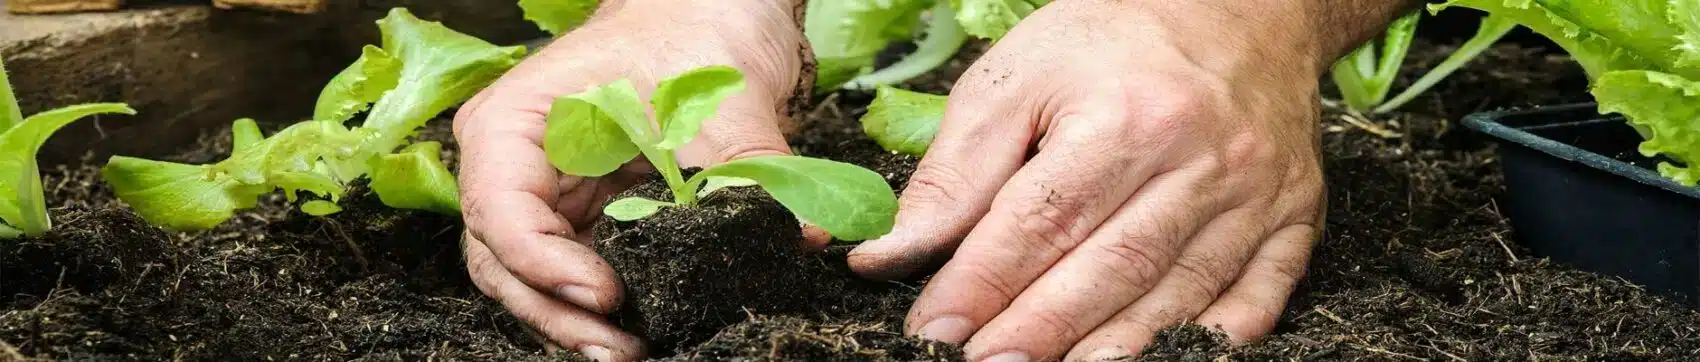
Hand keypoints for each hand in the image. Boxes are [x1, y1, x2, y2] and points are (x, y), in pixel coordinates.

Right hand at [451, 1, 807, 359]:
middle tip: (621, 347)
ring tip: (632, 351)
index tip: (607, 295)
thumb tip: (804, 233)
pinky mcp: (587, 223)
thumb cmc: (695, 32)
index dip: (543, 264)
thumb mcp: (723, 97)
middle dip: (558, 313)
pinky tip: (646, 334)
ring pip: (534, 282)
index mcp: (515, 123)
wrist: (712, 16)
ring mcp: (547, 199)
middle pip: (504, 263)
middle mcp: (515, 167)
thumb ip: (755, 168)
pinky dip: (604, 311)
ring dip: (578, 323)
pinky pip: (580, 276)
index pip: (500, 210)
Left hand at [847, 1, 1330, 359]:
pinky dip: (1207, 342)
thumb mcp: (1016, 78)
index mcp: (1126, 115)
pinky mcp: (1295, 220)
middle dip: (1038, 331)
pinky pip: (1255, 302)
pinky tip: (1159, 361)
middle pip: (1109, 269)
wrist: (1241, 9)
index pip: (1041, 220)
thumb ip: (955, 171)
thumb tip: (894, 254)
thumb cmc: (1113, 43)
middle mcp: (1200, 160)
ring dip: (1110, 349)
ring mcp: (1256, 197)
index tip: (933, 331)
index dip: (981, 284)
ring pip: (1176, 296)